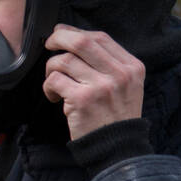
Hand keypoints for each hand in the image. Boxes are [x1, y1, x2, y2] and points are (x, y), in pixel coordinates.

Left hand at [42, 25, 144, 139]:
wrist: (117, 149)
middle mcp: (119, 74)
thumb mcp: (128, 87)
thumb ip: (110, 65)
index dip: (77, 32)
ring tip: (53, 82)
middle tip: (48, 43)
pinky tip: (53, 97)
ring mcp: (101, 86)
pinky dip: (48, 86)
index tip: (62, 34)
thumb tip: (76, 40)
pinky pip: (55, 80)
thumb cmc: (116, 117)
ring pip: (64, 60)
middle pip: (82, 41)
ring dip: (51, 68)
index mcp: (132, 67)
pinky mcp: (83, 100)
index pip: (101, 37)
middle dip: (59, 38)